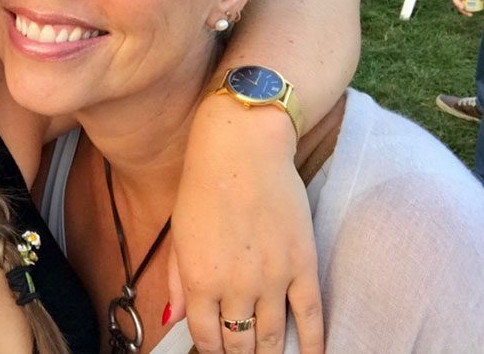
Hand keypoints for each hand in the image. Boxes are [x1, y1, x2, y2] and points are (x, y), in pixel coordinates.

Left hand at [167, 97, 322, 353]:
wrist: (242, 150)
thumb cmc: (203, 185)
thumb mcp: (178, 233)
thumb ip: (176, 279)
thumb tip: (171, 318)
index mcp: (198, 278)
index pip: (205, 336)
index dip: (210, 351)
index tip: (215, 352)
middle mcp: (234, 286)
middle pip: (239, 342)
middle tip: (241, 351)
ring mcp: (271, 279)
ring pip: (273, 337)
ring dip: (269, 353)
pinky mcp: (302, 266)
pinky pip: (311, 317)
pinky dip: (312, 343)